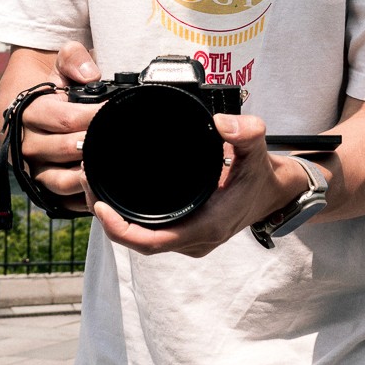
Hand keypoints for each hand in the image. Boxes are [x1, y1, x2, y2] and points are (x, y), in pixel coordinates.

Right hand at [12, 42, 104, 213]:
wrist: (26, 95)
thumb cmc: (49, 78)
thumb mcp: (59, 58)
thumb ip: (75, 58)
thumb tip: (92, 75)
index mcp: (26, 111)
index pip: (63, 118)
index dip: (92, 118)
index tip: (113, 113)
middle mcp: (24, 142)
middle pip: (63, 150)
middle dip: (93, 145)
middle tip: (119, 140)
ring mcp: (30, 167)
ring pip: (58, 180)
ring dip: (86, 177)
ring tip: (111, 167)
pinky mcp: (38, 184)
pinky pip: (59, 200)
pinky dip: (80, 200)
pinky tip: (101, 193)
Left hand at [90, 111, 301, 258]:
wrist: (276, 194)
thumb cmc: (263, 176)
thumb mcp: (258, 150)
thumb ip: (245, 132)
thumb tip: (221, 123)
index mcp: (207, 226)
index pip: (153, 242)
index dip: (121, 230)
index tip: (100, 205)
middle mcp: (195, 239)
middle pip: (139, 242)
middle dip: (108, 219)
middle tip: (88, 181)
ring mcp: (190, 239)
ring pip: (142, 239)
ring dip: (115, 219)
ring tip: (94, 185)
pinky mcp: (185, 232)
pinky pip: (151, 233)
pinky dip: (129, 219)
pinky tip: (114, 195)